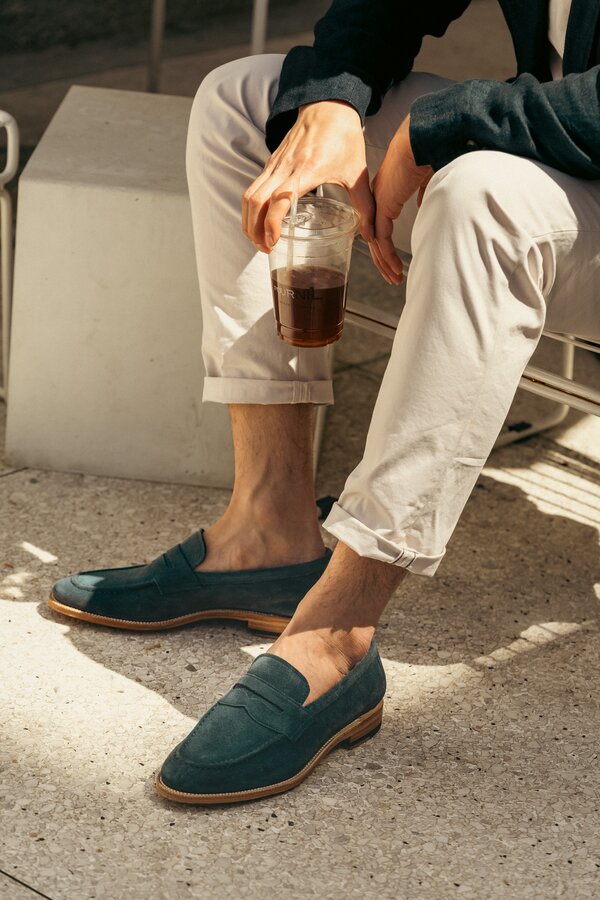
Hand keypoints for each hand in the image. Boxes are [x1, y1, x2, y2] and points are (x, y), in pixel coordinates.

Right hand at [242, 101, 373, 252]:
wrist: (329, 106)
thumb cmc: (343, 137)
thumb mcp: (358, 172)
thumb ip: (365, 205)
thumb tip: (371, 234)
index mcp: (307, 170)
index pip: (279, 200)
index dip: (272, 224)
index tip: (273, 242)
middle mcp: (285, 167)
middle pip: (255, 201)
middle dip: (254, 230)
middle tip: (265, 248)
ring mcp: (274, 164)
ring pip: (249, 195)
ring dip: (249, 221)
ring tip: (259, 240)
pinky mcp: (271, 163)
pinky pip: (253, 188)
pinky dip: (251, 208)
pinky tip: (261, 222)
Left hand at [370, 113, 433, 283]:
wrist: (423, 138)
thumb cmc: (429, 150)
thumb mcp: (428, 176)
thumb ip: (424, 192)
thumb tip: (426, 204)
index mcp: (388, 190)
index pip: (381, 224)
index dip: (386, 244)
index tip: (394, 259)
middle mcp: (379, 198)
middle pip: (376, 236)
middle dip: (384, 260)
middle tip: (393, 276)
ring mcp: (378, 203)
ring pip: (376, 241)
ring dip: (385, 263)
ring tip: (395, 279)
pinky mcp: (383, 207)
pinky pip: (381, 238)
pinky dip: (387, 256)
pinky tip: (394, 268)